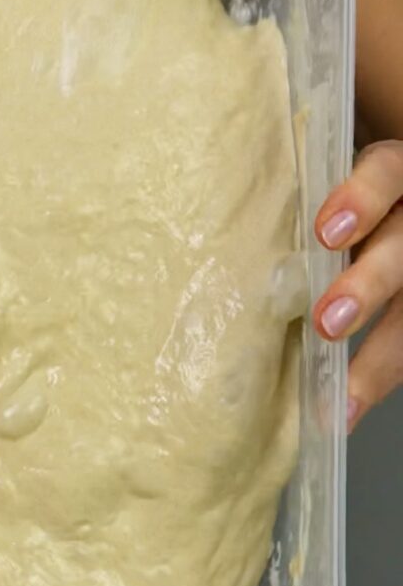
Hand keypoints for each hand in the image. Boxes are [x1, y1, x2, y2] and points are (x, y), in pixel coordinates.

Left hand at [313, 140, 402, 431]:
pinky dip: (377, 379)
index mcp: (388, 173)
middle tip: (327, 322)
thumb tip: (203, 216)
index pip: (387, 173)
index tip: (326, 232)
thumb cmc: (313, 196)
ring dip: (380, 353)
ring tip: (344, 393)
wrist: (361, 209)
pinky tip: (344, 412)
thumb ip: (285, 199)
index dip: (363, 198)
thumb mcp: (309, 186)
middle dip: (370, 284)